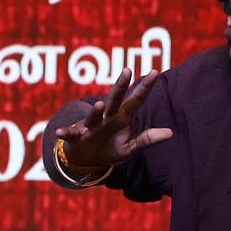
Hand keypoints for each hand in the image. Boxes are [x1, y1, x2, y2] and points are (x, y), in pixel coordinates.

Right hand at [54, 68, 172, 169]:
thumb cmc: (110, 149)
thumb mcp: (130, 148)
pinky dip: (65, 133)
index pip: (136, 100)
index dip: (145, 87)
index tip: (155, 72)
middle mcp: (106, 117)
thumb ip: (148, 139)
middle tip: (127, 71)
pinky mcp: (77, 137)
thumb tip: (171, 133)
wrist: (86, 160)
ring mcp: (91, 126)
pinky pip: (71, 135)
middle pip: (114, 100)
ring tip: (99, 105)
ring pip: (93, 116)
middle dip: (120, 86)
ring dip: (95, 111)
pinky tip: (59, 132)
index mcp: (122, 116)